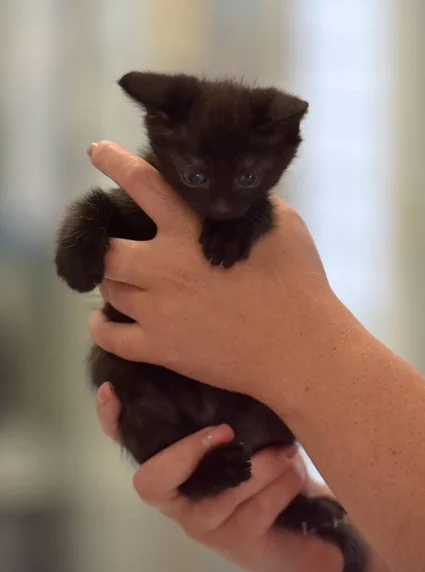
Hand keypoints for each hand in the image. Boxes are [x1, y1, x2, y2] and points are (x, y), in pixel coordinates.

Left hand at [88, 142, 354, 408]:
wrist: (299, 348)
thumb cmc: (297, 284)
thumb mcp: (281, 225)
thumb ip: (244, 205)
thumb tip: (228, 195)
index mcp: (190, 231)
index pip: (141, 183)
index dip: (114, 163)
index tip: (97, 152)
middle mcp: (164, 267)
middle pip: (107, 249)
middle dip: (105, 243)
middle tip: (117, 245)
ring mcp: (158, 310)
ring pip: (107, 289)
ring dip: (111, 281)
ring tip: (122, 280)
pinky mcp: (160, 348)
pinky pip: (109, 337)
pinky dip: (100, 326)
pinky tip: (104, 319)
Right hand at [96, 382, 337, 571]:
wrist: (297, 521)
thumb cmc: (262, 461)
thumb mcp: (244, 427)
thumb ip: (224, 406)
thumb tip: (224, 364)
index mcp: (170, 461)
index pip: (125, 440)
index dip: (111, 419)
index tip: (110, 389)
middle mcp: (176, 495)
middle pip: (152, 482)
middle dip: (187, 453)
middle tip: (224, 430)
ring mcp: (201, 523)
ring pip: (222, 492)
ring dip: (263, 466)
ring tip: (286, 449)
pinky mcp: (235, 541)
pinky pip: (256, 509)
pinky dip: (282, 484)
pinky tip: (294, 471)